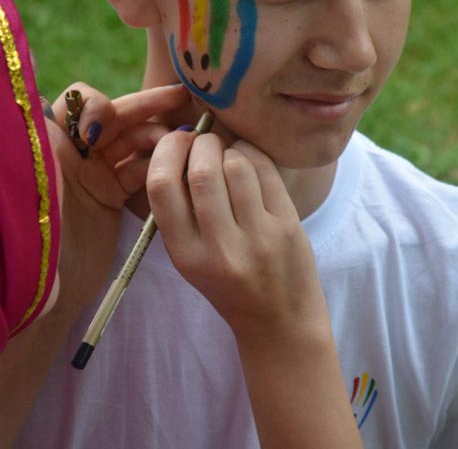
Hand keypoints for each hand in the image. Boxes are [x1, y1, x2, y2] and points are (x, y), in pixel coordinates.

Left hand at [48, 82, 189, 315]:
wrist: (46, 284)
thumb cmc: (35, 222)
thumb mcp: (34, 162)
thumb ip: (44, 121)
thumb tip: (46, 83)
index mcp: (50, 138)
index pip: (80, 100)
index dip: (99, 105)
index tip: (97, 134)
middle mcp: (73, 150)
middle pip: (114, 116)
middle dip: (146, 105)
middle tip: (179, 96)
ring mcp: (93, 174)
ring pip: (131, 141)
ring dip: (156, 136)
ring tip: (179, 141)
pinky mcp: (110, 197)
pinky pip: (139, 171)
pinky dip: (158, 165)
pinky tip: (176, 164)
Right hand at [146, 131, 327, 343]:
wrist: (280, 323)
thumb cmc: (229, 285)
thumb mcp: (191, 259)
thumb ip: (181, 211)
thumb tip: (180, 146)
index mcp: (186, 256)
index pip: (162, 188)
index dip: (167, 153)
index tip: (176, 142)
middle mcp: (220, 248)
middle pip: (201, 171)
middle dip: (201, 144)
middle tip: (204, 141)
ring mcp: (258, 238)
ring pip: (236, 166)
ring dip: (229, 149)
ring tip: (229, 156)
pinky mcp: (288, 227)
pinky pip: (266, 171)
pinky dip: (253, 153)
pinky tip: (249, 159)